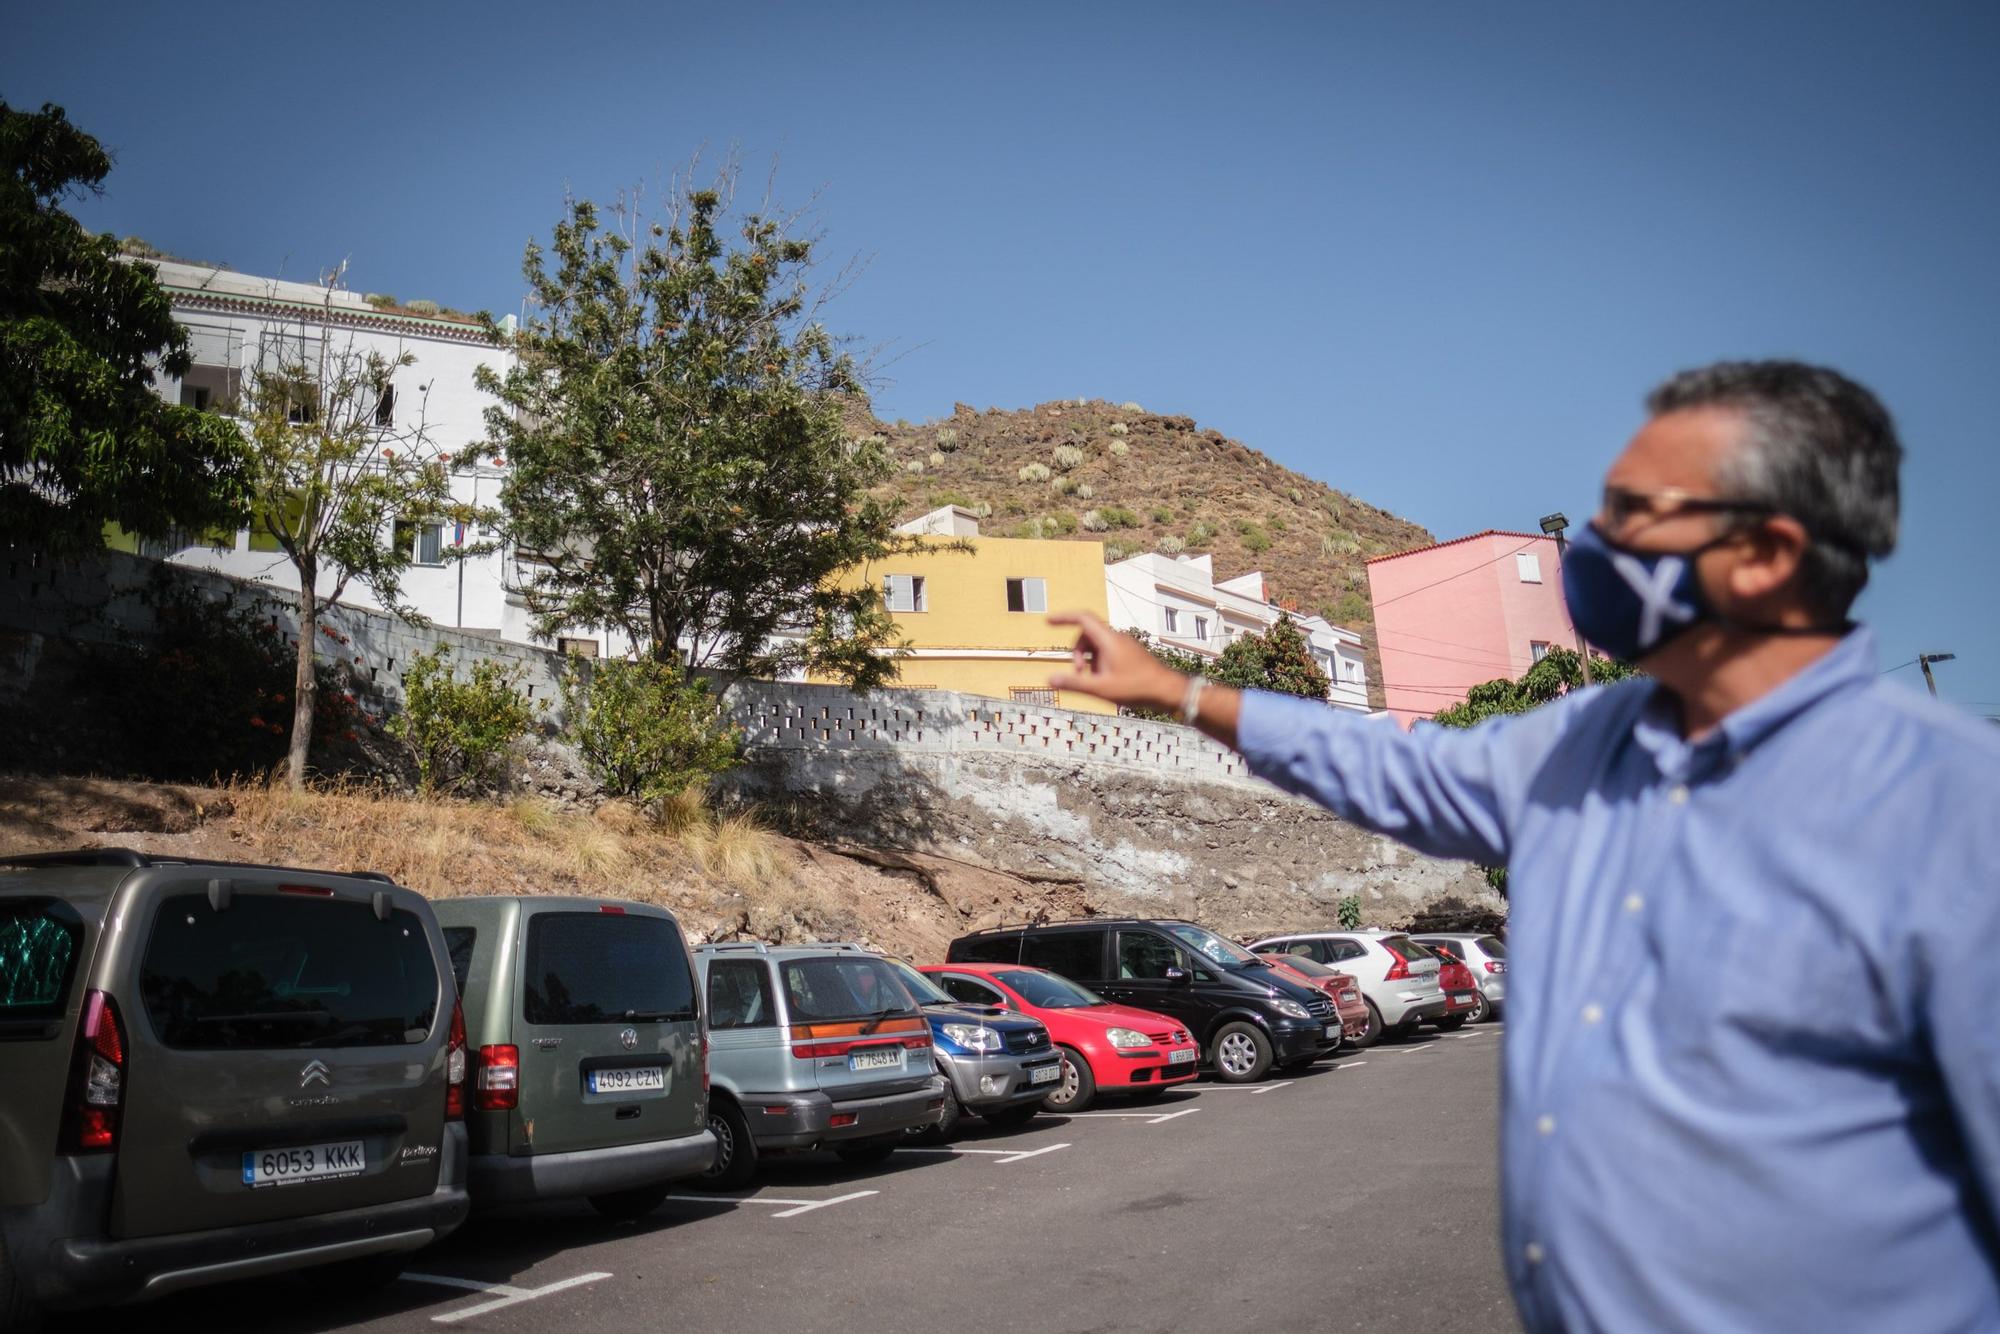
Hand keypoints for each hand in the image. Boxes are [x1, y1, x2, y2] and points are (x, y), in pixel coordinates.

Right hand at [1048, 611, 1186, 711]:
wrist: (1168, 691)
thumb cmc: (1137, 688)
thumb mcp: (1100, 689)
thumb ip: (1074, 683)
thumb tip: (1049, 679)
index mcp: (1108, 640)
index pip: (1082, 619)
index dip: (1063, 618)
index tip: (1049, 621)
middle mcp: (1116, 638)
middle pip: (1087, 634)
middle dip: (1077, 652)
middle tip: (1080, 673)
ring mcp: (1124, 644)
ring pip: (1097, 644)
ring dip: (1089, 659)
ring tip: (1094, 681)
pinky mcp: (1129, 652)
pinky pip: (1107, 651)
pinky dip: (1100, 662)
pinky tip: (1106, 681)